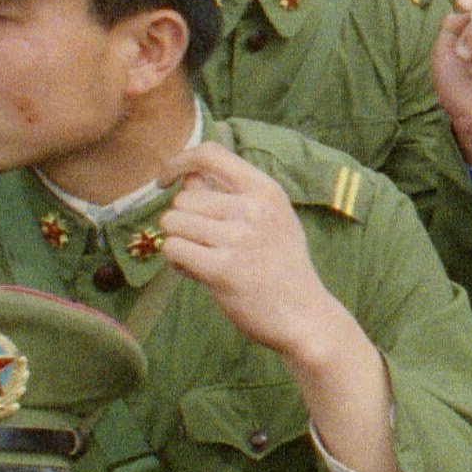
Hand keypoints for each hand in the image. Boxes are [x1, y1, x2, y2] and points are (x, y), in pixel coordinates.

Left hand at [155, 138, 343, 362]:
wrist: (305, 317)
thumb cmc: (282, 266)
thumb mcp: (273, 218)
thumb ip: (234, 194)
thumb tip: (188, 177)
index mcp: (266, 190)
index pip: (210, 154)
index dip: (179, 162)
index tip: (166, 180)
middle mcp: (253, 209)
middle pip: (184, 197)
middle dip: (183, 220)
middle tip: (204, 243)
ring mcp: (238, 239)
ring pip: (173, 222)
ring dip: (178, 241)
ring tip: (201, 257)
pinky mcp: (222, 270)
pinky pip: (174, 249)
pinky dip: (177, 261)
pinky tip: (196, 271)